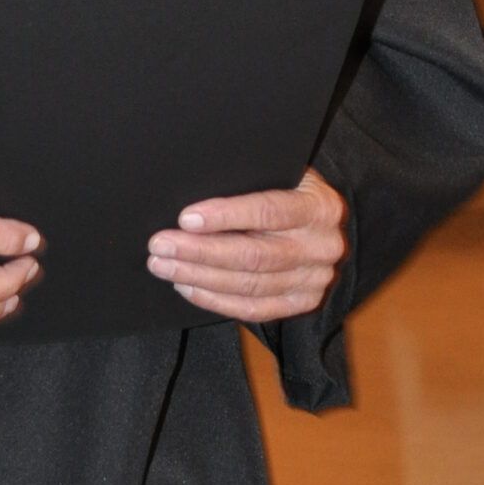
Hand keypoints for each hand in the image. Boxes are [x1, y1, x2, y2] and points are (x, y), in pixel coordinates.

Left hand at [146, 167, 345, 321]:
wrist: (323, 225)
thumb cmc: (290, 191)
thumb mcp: (283, 175)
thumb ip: (252, 182)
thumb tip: (198, 184)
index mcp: (320, 207)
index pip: (269, 211)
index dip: (225, 216)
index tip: (186, 218)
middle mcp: (322, 246)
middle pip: (254, 255)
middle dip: (200, 252)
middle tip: (160, 246)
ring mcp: (315, 279)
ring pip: (249, 285)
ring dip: (199, 278)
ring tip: (165, 266)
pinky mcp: (303, 302)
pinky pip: (254, 309)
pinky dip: (215, 300)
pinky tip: (188, 287)